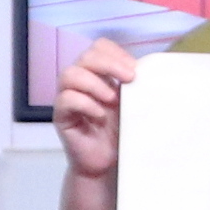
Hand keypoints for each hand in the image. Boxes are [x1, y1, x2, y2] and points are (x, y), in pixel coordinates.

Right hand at [53, 36, 139, 181]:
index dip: (116, 54)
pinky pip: (66, 99)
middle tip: (128, 79)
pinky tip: (99, 115)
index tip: (135, 70)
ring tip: (112, 100)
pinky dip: (85, 104)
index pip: (99, 47)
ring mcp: (67, 96)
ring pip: (70, 74)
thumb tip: (148, 70)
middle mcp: (80, 81)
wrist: (106, 162)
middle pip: (85, 56)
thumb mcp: (131, 104)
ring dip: (95, 84)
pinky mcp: (60, 115)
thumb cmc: (118, 132)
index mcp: (98, 73)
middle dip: (109, 65)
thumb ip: (132, 85)